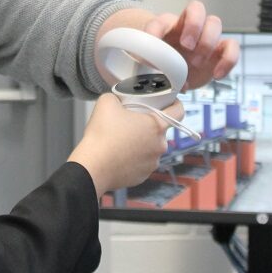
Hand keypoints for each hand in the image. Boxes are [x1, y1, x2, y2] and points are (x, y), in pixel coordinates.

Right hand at [68, 93, 183, 193]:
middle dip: (147, 124)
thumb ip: (118, 96)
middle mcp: (160, 146)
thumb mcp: (107, 102)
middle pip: (160, 130)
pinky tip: (118, 154)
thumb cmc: (101, 136)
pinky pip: (141, 162)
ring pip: (150, 147)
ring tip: (120, 140)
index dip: (175, 104)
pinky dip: (133, 158)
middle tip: (130, 121)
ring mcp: (152, 163)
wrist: (92, 167)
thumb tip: (118, 100)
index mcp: (157, 126)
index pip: (179, 111)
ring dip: (140, 142)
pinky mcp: (142, 176)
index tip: (168, 102)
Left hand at [144, 0, 238, 89]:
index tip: (154, 49)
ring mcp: (206, 37)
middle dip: (193, 26)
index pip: (161, 20)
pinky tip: (217, 75)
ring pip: (215, 22)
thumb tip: (159, 79)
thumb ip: (150, 70)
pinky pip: (232, 47)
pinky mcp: (219, 52)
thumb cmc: (162, 67)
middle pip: (196, 8)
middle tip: (186, 46)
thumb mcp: (151, 68)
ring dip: (207, 42)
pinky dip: (228, 60)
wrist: (176, 77)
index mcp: (167, 27)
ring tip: (196, 63)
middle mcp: (188, 27)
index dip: (156, 31)